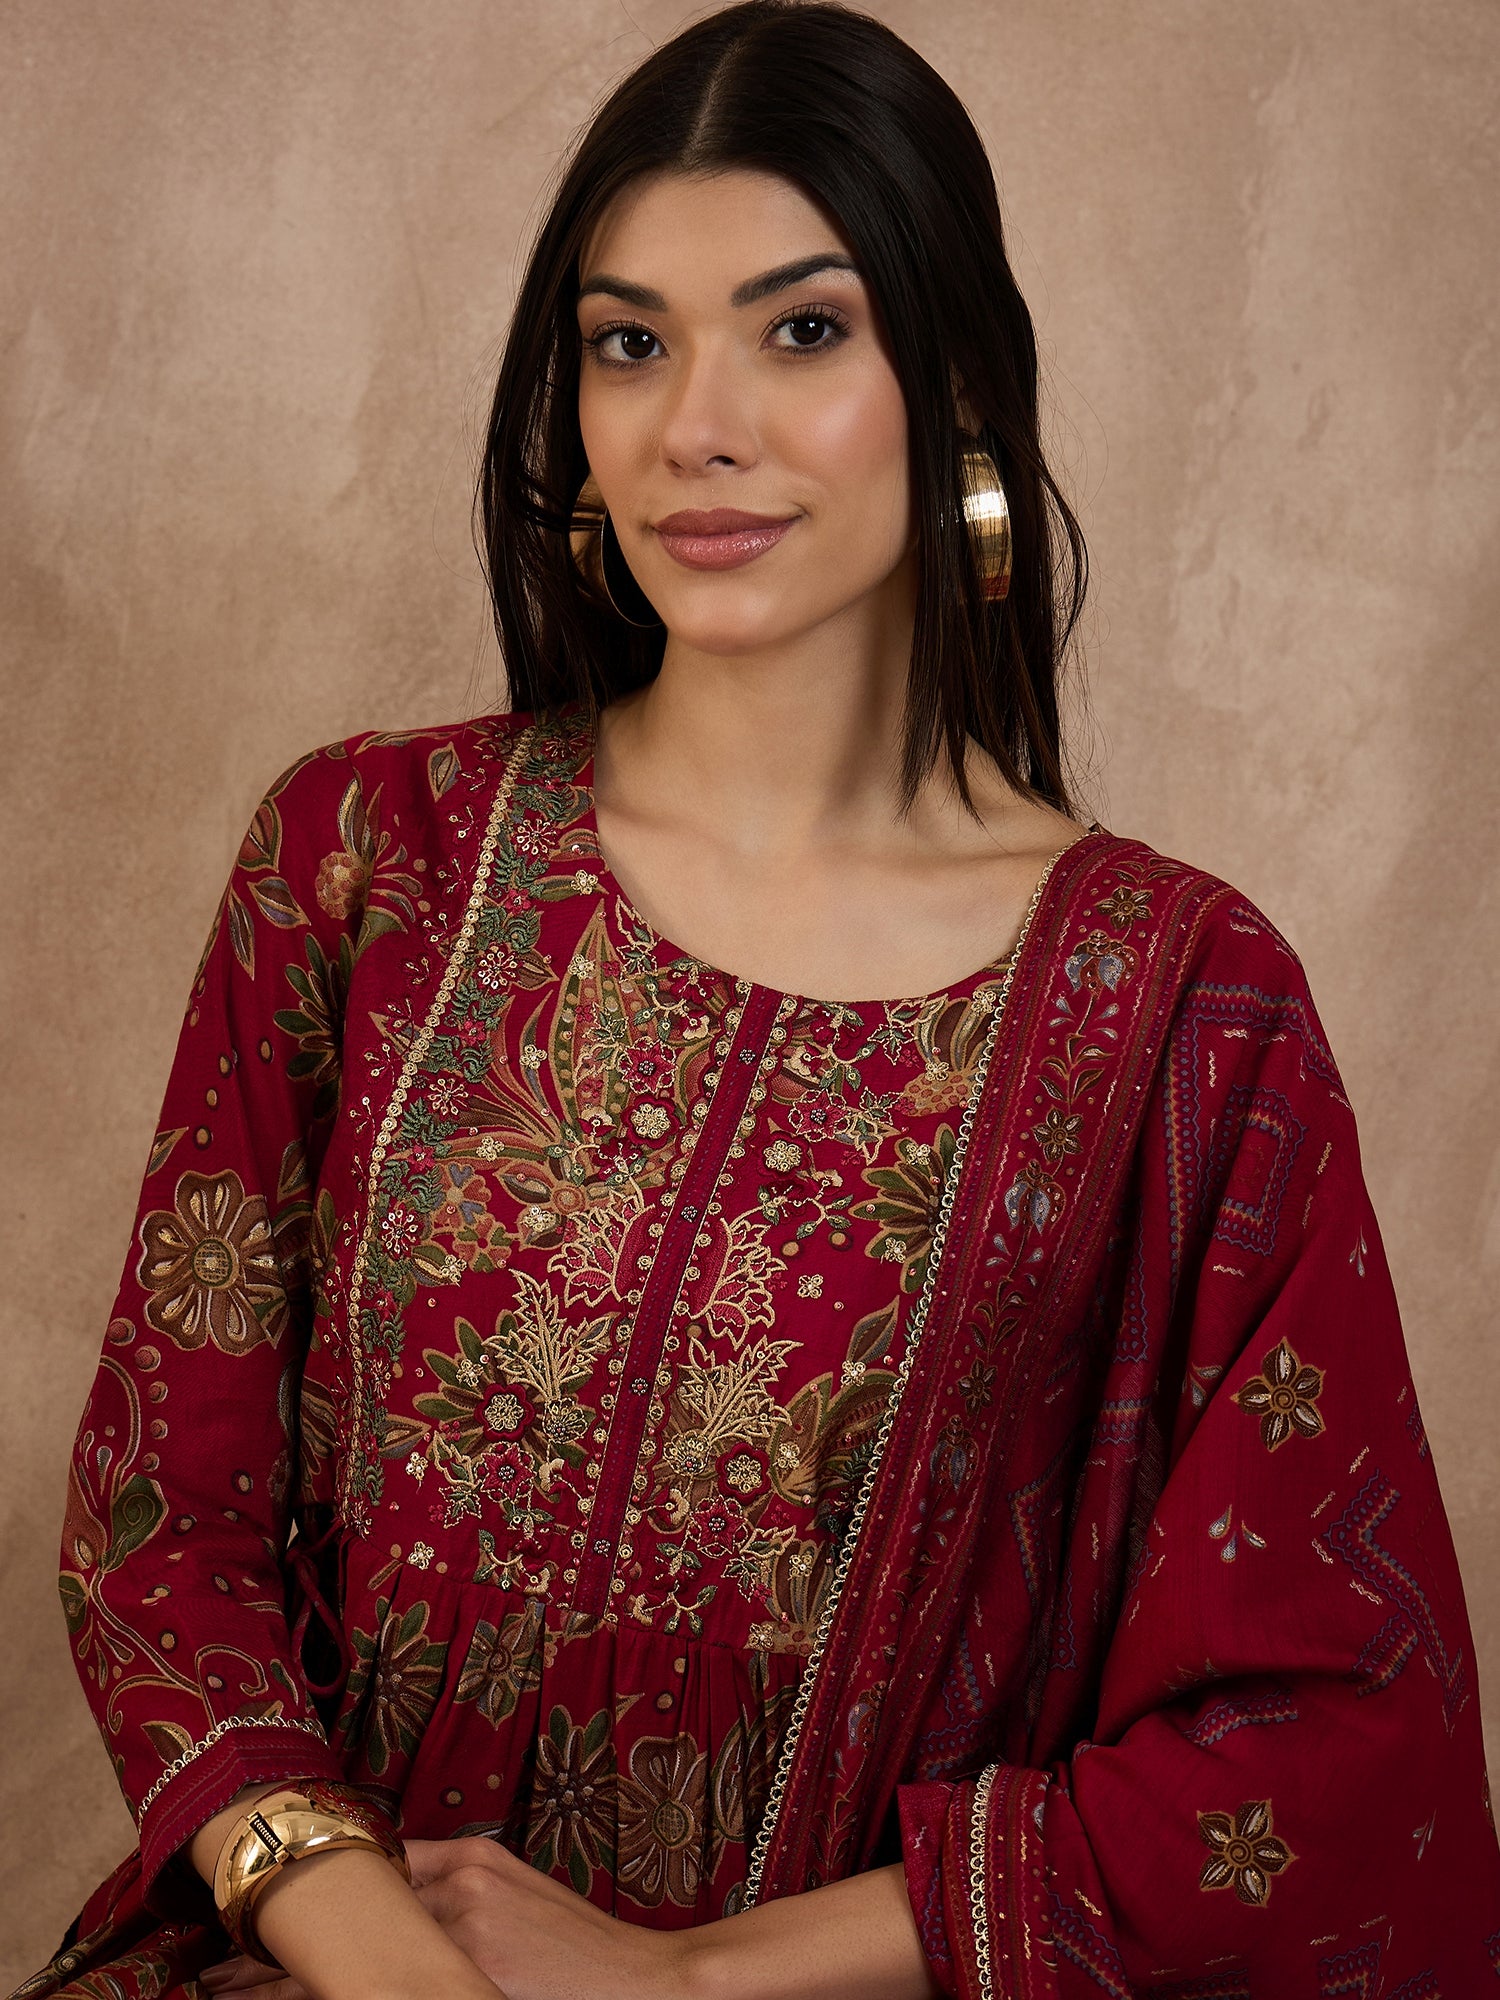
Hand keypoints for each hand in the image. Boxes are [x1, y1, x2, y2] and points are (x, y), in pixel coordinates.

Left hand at [201, 1836, 693, 1999]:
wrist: (648, 1983)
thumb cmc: (584, 1955)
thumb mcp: (519, 1899)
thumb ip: (460, 1895)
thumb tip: (398, 1913)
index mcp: (463, 1860)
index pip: (358, 1871)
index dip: (299, 1897)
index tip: (247, 1920)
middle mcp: (450, 1886)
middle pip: (337, 1913)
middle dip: (267, 1948)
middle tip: (207, 1971)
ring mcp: (453, 1934)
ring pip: (341, 1960)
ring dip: (273, 1984)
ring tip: (218, 1994)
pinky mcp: (462, 1978)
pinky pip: (373, 1991)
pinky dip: (324, 1998)